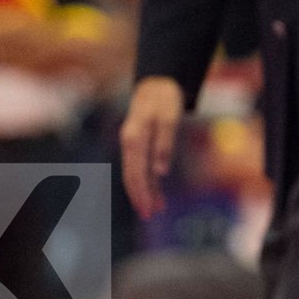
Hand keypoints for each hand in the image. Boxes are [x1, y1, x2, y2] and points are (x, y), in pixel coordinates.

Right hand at [120, 77, 184, 218]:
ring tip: (158, 209)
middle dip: (141, 197)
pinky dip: (149, 180)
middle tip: (151, 215)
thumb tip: (161, 172)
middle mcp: (129, 143)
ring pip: (137, 173)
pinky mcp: (140, 144)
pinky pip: (142, 166)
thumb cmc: (164, 99)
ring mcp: (133, 144)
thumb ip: (164, 144)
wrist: (157, 83)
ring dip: (146, 191)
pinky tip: (157, 192)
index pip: (136, 173)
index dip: (142, 193)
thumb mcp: (169, 118)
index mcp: (134, 138)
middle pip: (132, 176)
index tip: (149, 209)